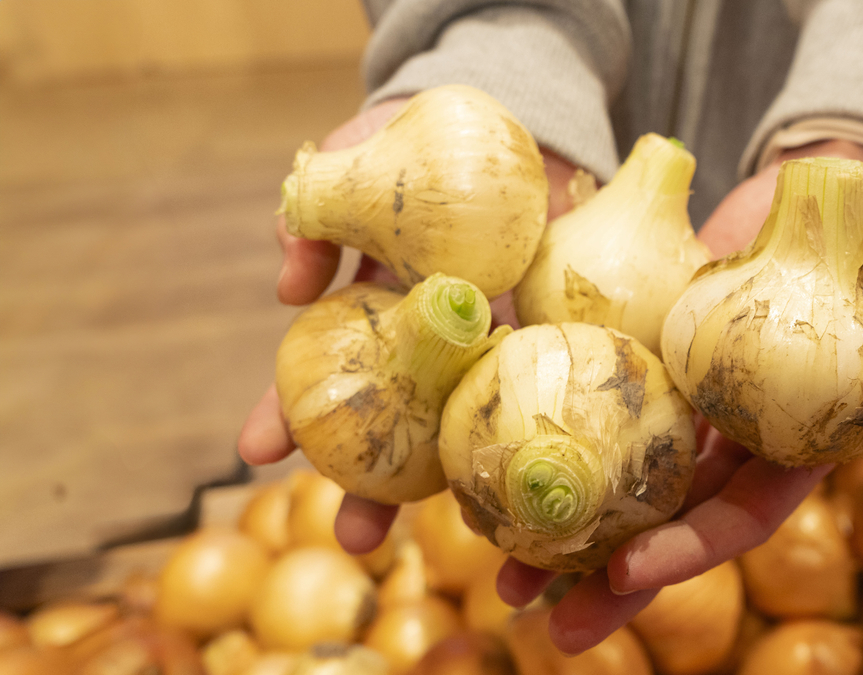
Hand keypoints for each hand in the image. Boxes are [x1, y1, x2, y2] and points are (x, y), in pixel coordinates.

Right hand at [237, 99, 578, 550]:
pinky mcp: (550, 334)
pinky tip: (522, 483)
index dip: (288, 412)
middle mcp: (432, 340)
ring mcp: (493, 342)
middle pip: (397, 420)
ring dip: (453, 479)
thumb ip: (317, 210)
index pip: (326, 370)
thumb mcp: (359, 157)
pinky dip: (528, 428)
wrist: (516, 127)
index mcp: (378, 309)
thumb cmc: (424, 143)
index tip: (253, 457)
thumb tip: (289, 279)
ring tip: (452, 538)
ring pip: (466, 419)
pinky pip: (540, 385)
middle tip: (354, 536)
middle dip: (370, 480)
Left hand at [494, 139, 862, 654]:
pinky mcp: (645, 345)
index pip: (737, 518)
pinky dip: (548, 426)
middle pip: (662, 517)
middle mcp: (727, 438)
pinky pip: (593, 391)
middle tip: (533, 614)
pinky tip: (489, 452)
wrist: (833, 190)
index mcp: (788, 452)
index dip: (687, 551)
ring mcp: (681, 396)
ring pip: (617, 472)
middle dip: (604, 574)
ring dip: (561, 522)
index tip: (624, 572)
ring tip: (496, 565)